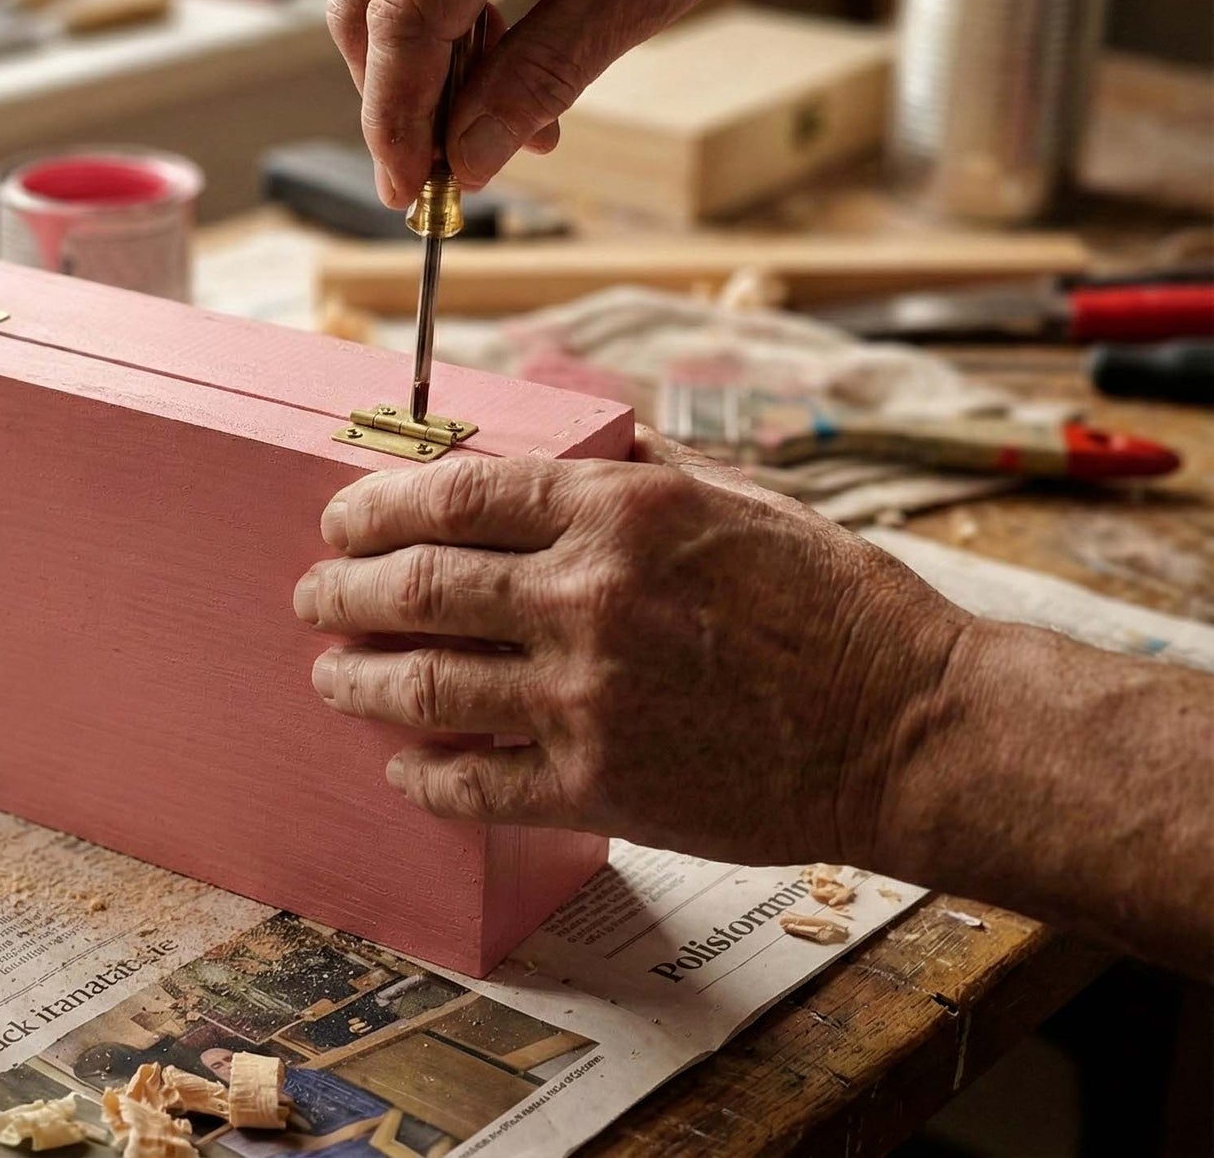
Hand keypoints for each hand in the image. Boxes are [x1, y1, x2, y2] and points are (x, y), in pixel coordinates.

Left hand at [292, 428, 972, 868]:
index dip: (372, 505)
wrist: (910, 727)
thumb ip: (635, 465)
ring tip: (330, 676)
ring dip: (357, 679)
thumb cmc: (834, 604)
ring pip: (423, 685)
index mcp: (620, 508)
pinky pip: (474, 783)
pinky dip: (423, 774)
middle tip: (311, 598)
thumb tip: (555, 435)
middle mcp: (589, 595)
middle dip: (339, 591)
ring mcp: (589, 695)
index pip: (453, 492)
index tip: (338, 520)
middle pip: (415, 585)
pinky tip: (402, 764)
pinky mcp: (601, 786)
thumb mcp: (738, 497)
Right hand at [327, 0, 805, 205]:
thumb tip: (470, 158)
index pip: (406, 17)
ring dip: (428, 71)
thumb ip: (545, 74)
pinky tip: (502, 66)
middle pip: (367, 5)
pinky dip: (445, 27)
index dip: (398, 118)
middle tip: (446, 175)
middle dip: (399, 103)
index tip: (412, 190)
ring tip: (505, 123)